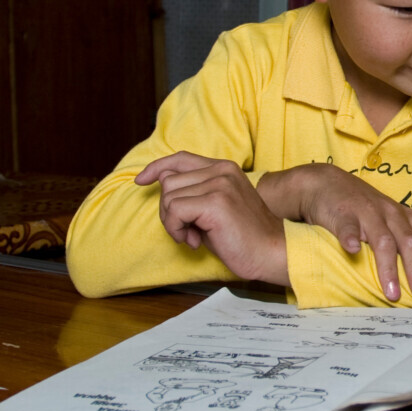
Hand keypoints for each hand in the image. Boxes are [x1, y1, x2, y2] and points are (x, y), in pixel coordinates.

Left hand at [133, 152, 287, 284]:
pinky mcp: (215, 202)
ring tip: (193, 236)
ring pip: (168, 197)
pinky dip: (176, 229)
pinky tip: (193, 241)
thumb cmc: (242, 236)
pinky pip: (175, 211)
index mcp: (224, 168)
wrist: (270, 252)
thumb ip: (193, 192)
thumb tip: (162, 182)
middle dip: (168, 210)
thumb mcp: (215, 206)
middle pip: (168, 181)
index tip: (141, 180)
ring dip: (172, 222)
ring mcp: (219, 184)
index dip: (157, 167)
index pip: (180, 158)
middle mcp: (221, 171)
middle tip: (186, 230)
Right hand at [259, 163, 411, 302]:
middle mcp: (389, 215)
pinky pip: (348, 229)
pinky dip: (351, 240)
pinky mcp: (342, 216)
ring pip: (382, 241)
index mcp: (403, 217)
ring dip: (388, 267)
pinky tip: (353, 253)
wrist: (322, 182)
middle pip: (409, 242)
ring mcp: (366, 214)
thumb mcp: (387, 219)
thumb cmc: (360, 207)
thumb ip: (405, 237)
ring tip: (392, 293)